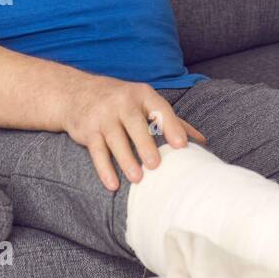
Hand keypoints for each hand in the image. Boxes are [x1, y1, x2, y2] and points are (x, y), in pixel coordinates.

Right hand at [59, 74, 207, 190]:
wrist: (76, 92)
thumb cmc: (121, 101)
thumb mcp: (145, 103)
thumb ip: (172, 121)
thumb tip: (202, 141)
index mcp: (142, 95)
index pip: (159, 108)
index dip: (171, 126)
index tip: (182, 146)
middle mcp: (121, 102)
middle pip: (134, 123)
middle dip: (145, 144)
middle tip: (155, 165)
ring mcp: (103, 115)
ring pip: (114, 138)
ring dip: (125, 159)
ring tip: (137, 178)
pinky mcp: (88, 130)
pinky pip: (96, 151)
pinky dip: (104, 168)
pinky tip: (113, 184)